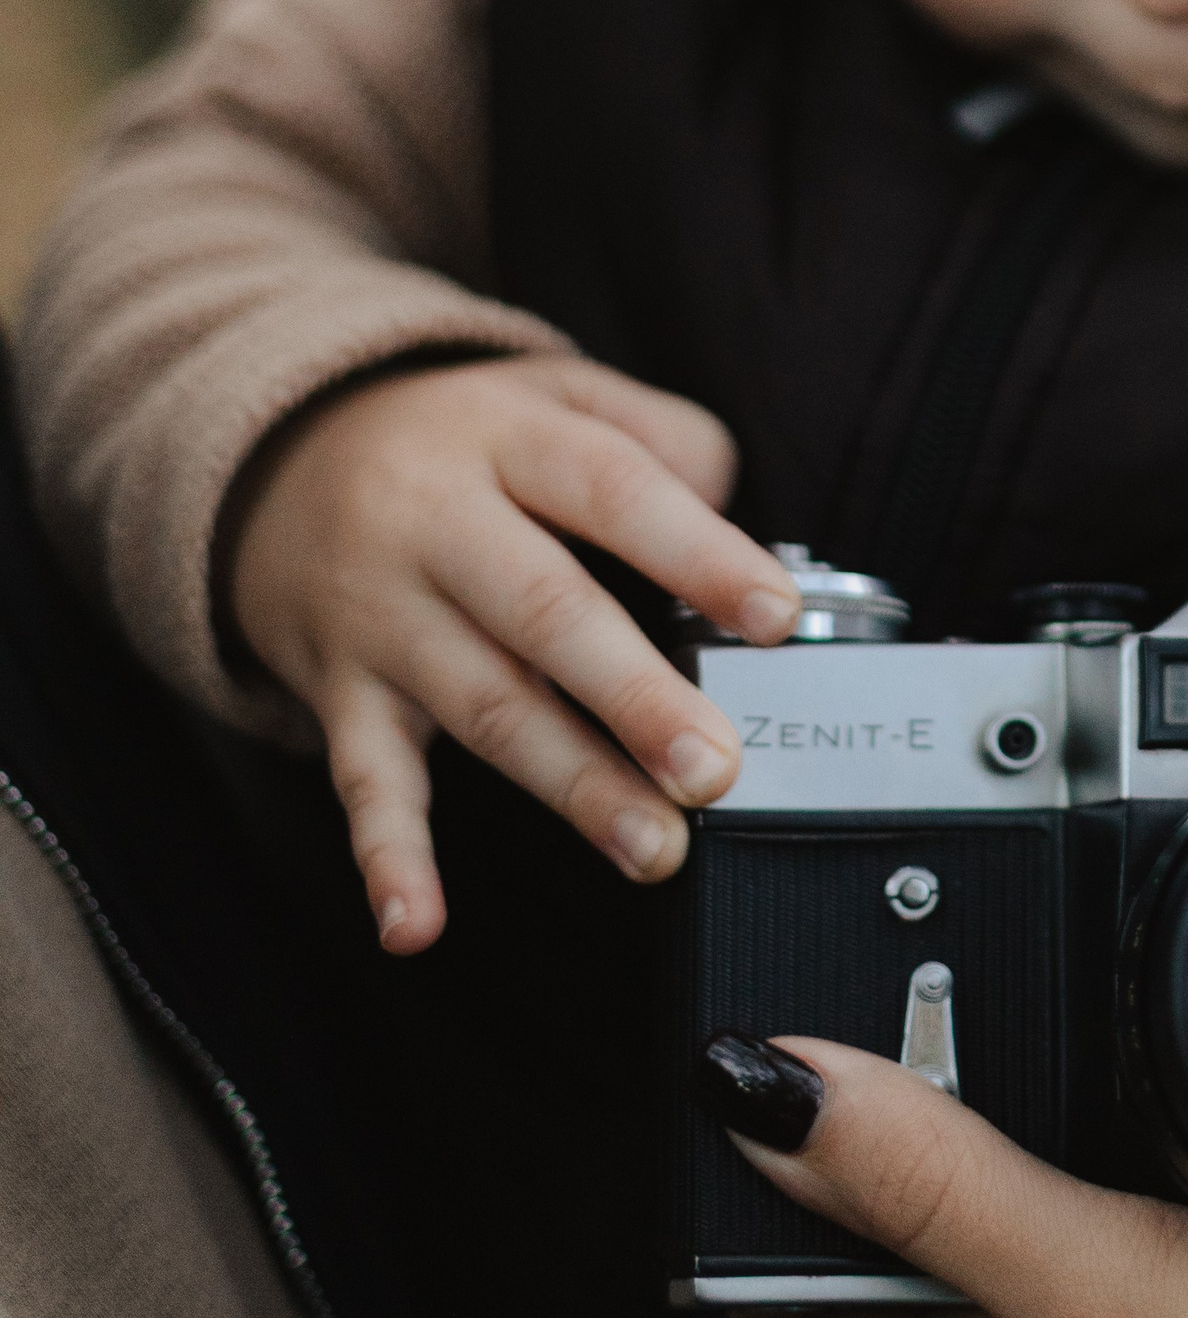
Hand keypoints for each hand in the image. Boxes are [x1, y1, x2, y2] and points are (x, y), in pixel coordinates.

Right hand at [227, 357, 799, 952]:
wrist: (282, 457)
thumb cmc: (467, 439)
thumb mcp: (561, 392)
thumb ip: (662, 438)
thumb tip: (734, 522)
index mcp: (510, 439)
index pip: (612, 489)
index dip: (697, 553)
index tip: (774, 617)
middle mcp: (436, 524)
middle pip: (544, 611)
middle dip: (634, 698)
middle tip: (714, 767)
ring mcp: (382, 614)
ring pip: (480, 705)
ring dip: (569, 785)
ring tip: (652, 845)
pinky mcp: (340, 693)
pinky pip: (362, 780)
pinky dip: (387, 857)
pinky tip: (416, 925)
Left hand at [714, 845, 1187, 1317]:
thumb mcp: (1109, 1294)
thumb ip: (936, 1189)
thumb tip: (749, 1087)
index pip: (785, 1305)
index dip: (733, 1181)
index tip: (724, 1028)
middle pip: (914, 1205)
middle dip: (881, 1074)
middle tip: (874, 924)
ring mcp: (1179, 1291)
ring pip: (1043, 1149)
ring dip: (1019, 1040)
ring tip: (1006, 913)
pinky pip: (1178, 1126)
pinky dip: (1160, 1043)